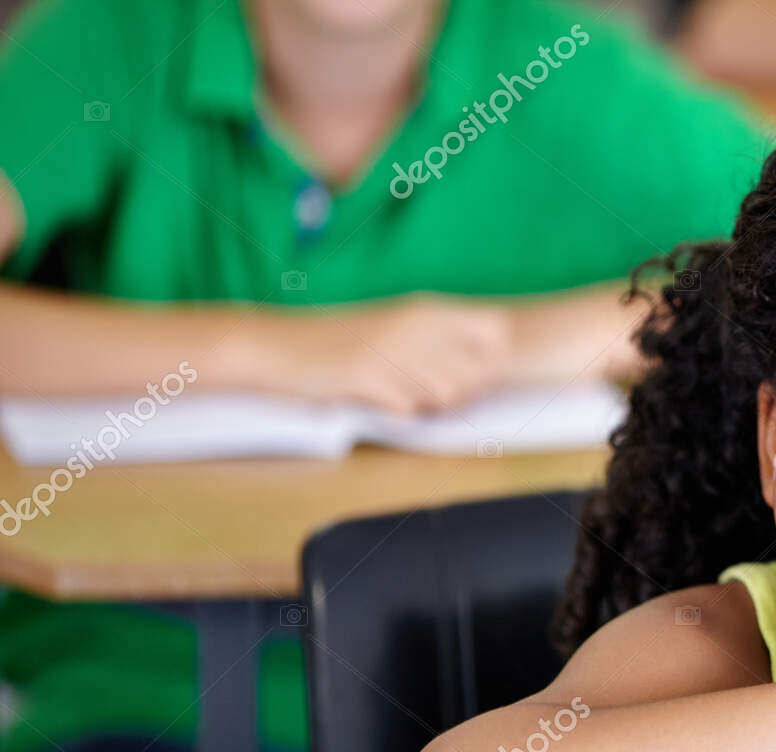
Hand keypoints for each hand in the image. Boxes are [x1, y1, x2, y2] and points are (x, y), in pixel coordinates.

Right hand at [249, 294, 512, 414]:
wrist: (275, 347)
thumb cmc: (340, 343)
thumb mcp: (395, 328)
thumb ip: (440, 340)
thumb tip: (489, 365)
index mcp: (424, 309)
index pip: (494, 331)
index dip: (489, 359)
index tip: (463, 370)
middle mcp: (414, 325)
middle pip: (474, 376)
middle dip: (458, 394)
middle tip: (420, 390)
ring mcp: (393, 350)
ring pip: (445, 396)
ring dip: (427, 405)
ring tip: (394, 393)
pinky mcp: (368, 376)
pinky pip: (408, 410)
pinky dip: (397, 414)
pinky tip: (374, 400)